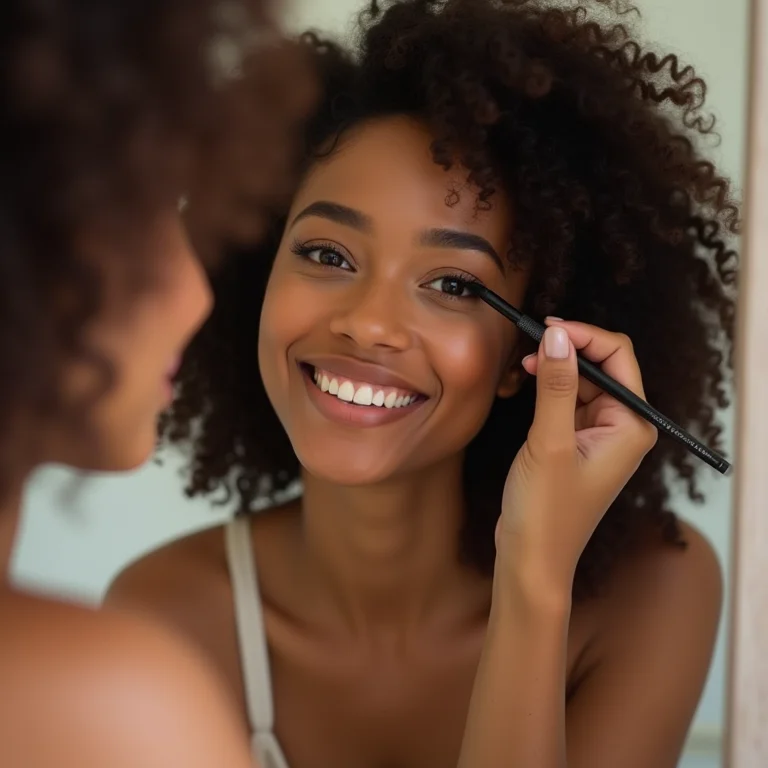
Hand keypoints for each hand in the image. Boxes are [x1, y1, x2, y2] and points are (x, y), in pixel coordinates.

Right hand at [496, 319, 657, 593]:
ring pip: (583, 382)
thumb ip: (557, 386)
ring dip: (555, 368)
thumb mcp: (550, 442)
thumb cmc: (545, 510)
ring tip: (522, 364)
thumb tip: (557, 335)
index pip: (618, 358)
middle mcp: (623, 427)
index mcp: (631, 425)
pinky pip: (569, 401)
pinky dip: (549, 388)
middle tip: (528, 342)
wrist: (531, 558)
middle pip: (602, 366)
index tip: (545, 327)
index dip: (583, 336)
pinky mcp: (579, 443)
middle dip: (567, 350)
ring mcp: (601, 436)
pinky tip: (527, 383)